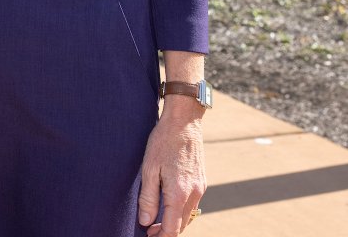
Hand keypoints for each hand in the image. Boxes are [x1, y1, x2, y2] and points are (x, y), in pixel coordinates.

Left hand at [138, 99, 205, 235]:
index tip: (147, 235)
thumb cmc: (163, 142)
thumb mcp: (149, 168)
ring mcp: (200, 187)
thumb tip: (145, 221)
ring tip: (156, 219)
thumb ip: (148, 198)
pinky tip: (168, 204)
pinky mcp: (201, 181)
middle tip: (149, 230)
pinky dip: (181, 210)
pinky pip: (192, 204)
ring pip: (188, 215)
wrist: (184, 122)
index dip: (160, 236)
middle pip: (182, 225)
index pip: (173, 229)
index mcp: (179, 193)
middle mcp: (194, 194)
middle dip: (166, 231)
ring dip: (174, 222)